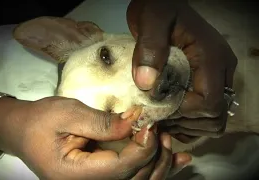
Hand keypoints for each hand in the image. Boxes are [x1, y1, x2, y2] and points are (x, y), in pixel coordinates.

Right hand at [0, 96, 190, 178]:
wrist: (22, 130)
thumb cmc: (39, 120)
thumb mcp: (68, 114)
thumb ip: (103, 122)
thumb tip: (136, 122)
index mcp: (73, 175)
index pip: (119, 169)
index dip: (141, 149)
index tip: (150, 125)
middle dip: (154, 156)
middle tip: (159, 130)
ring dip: (159, 165)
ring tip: (168, 142)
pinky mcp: (99, 177)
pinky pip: (130, 178)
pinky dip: (154, 169)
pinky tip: (175, 161)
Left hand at [127, 0, 237, 142]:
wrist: (163, 6)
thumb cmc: (158, 9)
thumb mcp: (151, 21)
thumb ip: (150, 49)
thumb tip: (147, 84)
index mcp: (211, 57)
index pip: (209, 101)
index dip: (182, 112)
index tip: (156, 108)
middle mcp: (220, 71)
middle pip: (215, 115)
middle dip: (184, 122)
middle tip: (157, 117)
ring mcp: (215, 78)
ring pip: (213, 120)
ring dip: (186, 126)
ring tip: (160, 119)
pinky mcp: (205, 82)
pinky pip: (205, 116)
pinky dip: (188, 125)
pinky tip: (168, 119)